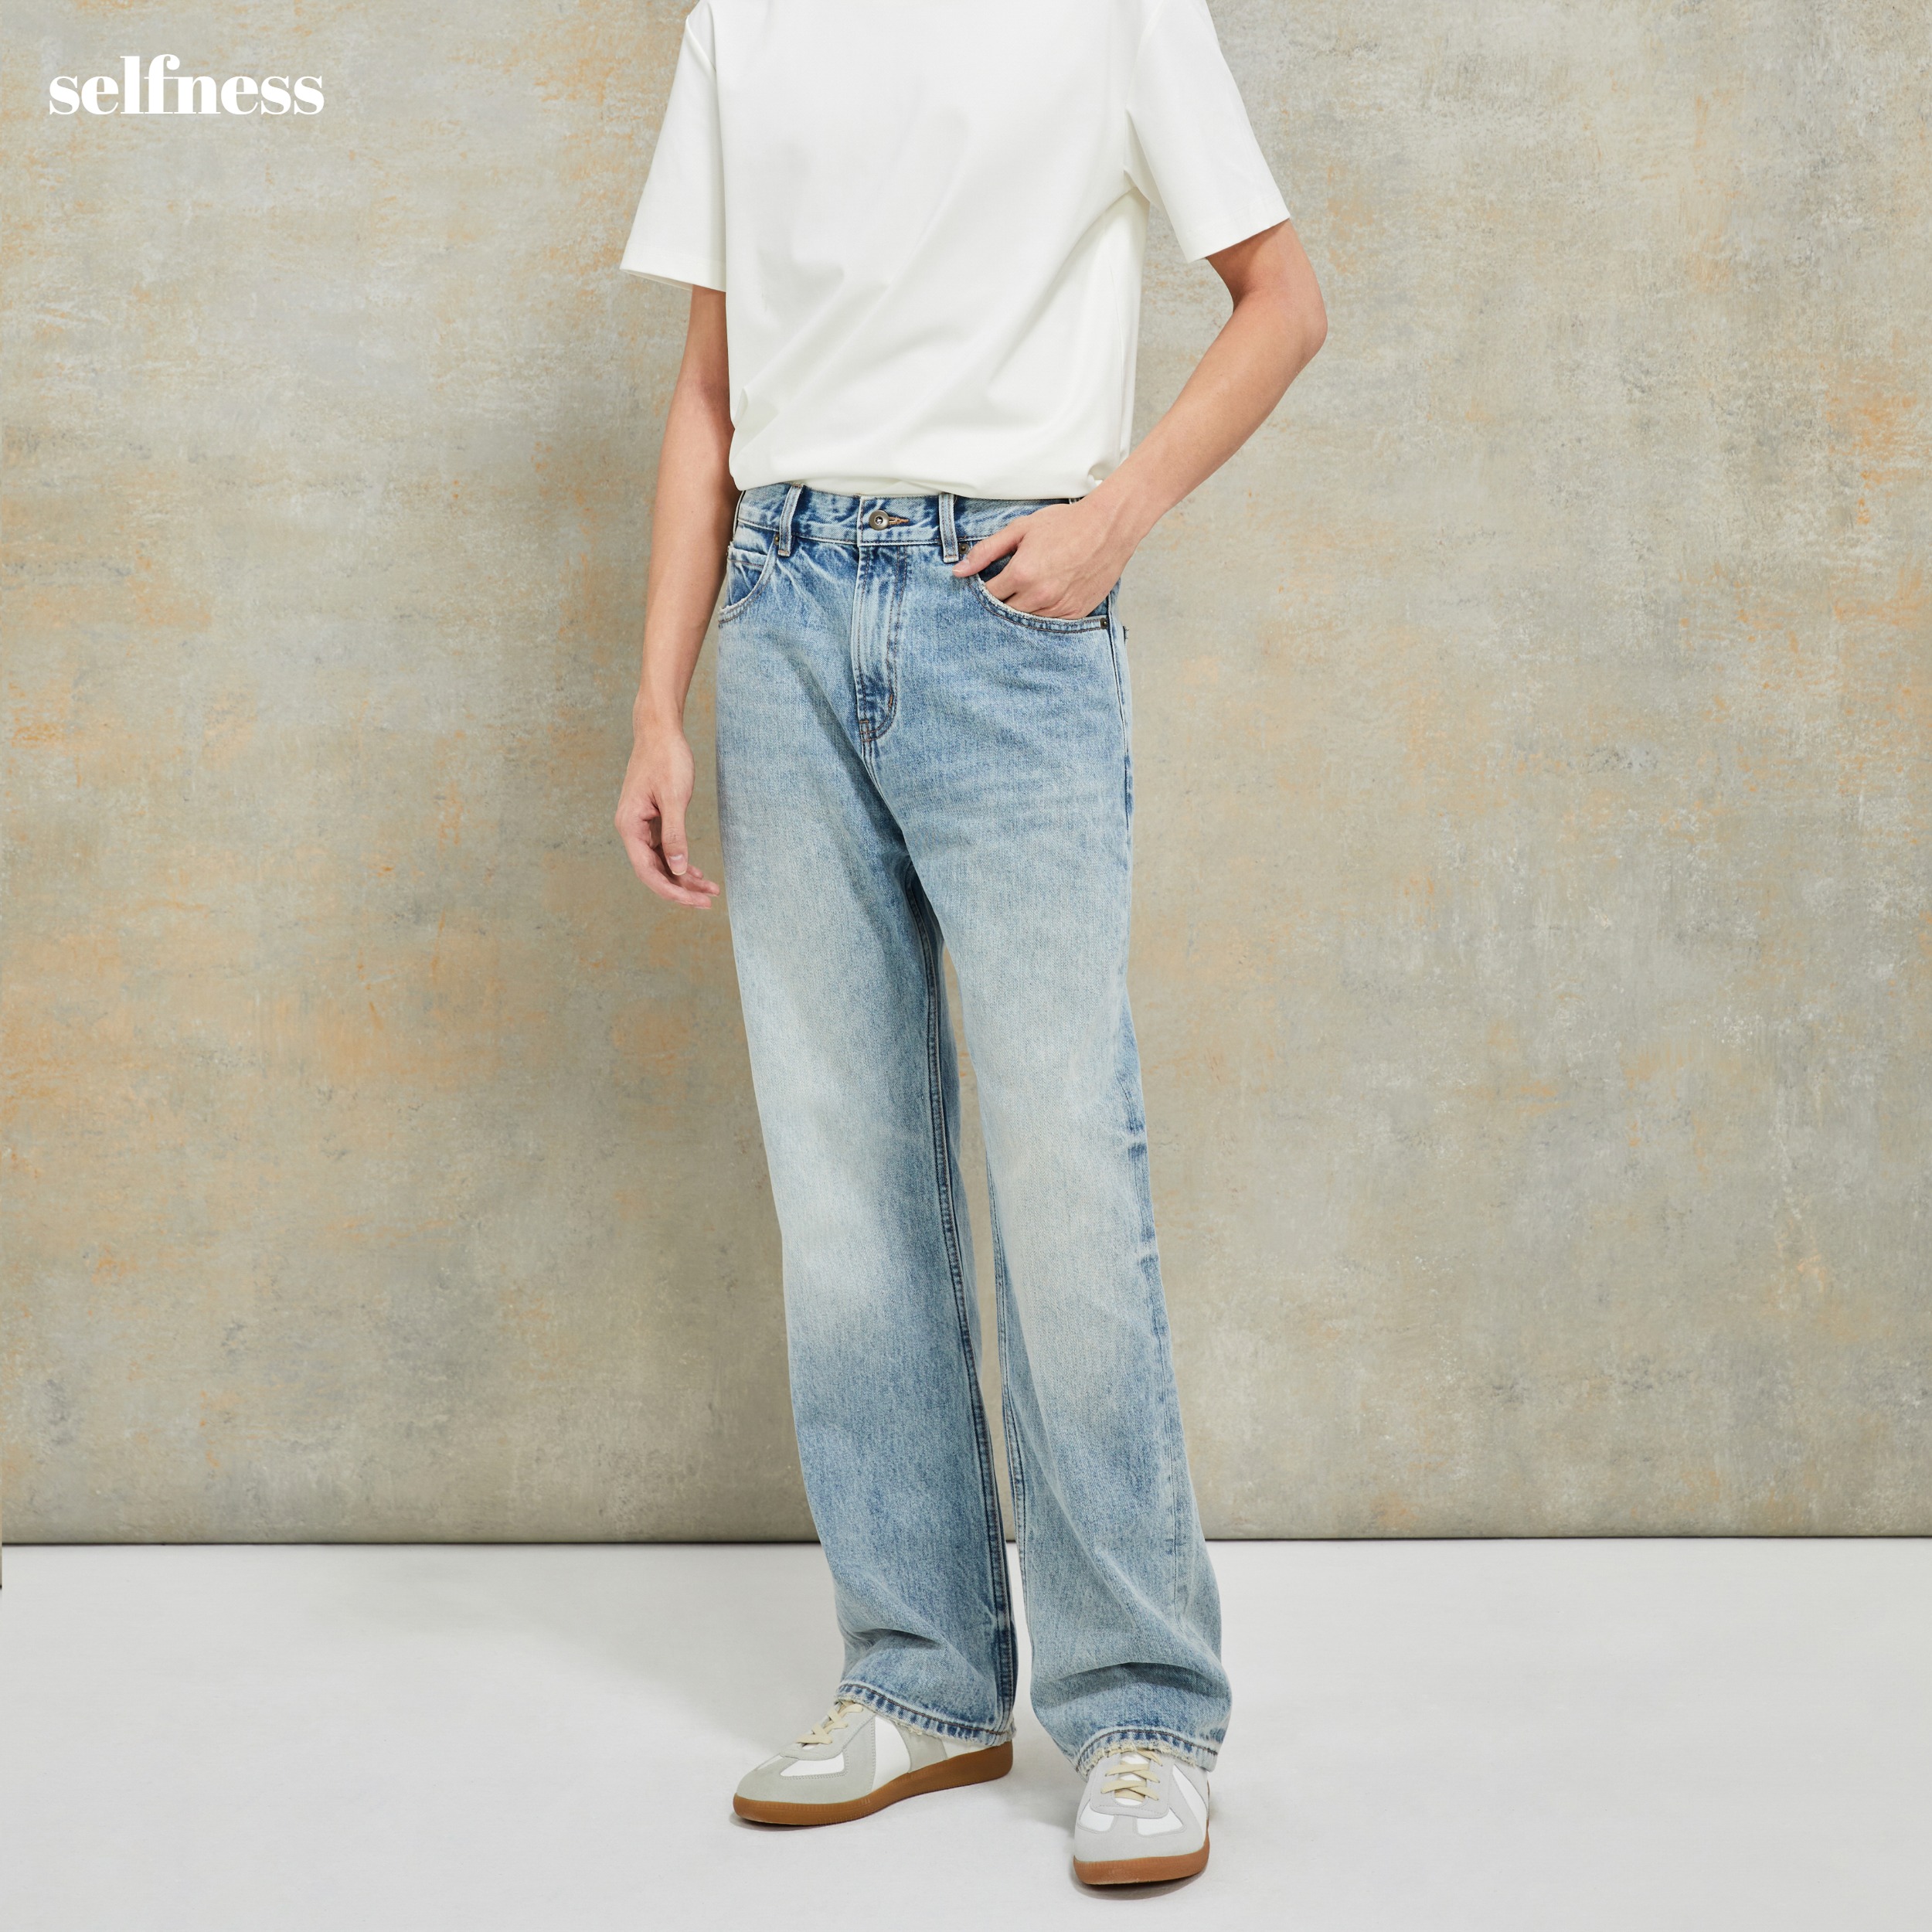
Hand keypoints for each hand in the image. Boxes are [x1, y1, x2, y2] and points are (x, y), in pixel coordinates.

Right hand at [615, 720, 719, 908]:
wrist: (660, 731)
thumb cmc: (666, 759)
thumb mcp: (675, 798)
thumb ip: (676, 835)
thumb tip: (679, 870)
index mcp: (629, 826)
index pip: (648, 871)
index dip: (671, 891)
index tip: (695, 901)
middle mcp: (632, 829)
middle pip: (654, 872)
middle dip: (681, 889)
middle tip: (708, 901)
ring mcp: (642, 826)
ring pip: (661, 863)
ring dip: (684, 878)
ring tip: (710, 891)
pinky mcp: (653, 820)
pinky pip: (665, 850)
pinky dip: (681, 862)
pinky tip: (698, 873)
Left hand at [951, 498, 1133, 619]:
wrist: (1108, 527)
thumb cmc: (1065, 524)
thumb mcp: (1020, 529)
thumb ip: (986, 551)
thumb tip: (959, 571)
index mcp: (1022, 574)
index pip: (988, 595)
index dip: (983, 590)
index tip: (985, 583)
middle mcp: (1039, 596)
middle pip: (1005, 613)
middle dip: (1000, 603)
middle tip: (1005, 588)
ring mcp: (1059, 607)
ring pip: (1027, 621)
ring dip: (1022, 610)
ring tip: (1027, 590)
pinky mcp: (1075, 612)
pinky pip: (1050, 623)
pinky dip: (1043, 614)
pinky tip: (1045, 597)